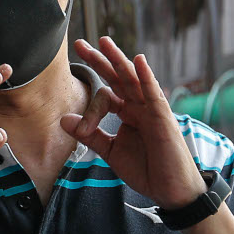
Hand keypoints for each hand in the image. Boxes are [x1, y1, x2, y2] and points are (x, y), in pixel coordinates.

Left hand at [60, 37, 205, 209]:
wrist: (171, 191)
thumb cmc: (146, 170)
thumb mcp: (111, 151)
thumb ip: (90, 135)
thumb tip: (63, 119)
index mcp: (128, 113)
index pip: (105, 95)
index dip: (89, 105)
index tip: (80, 126)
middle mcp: (140, 107)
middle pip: (118, 77)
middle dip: (99, 61)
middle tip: (80, 44)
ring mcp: (153, 110)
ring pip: (133, 79)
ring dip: (119, 60)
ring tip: (104, 42)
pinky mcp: (163, 118)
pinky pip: (153, 94)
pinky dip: (146, 77)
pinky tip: (138, 60)